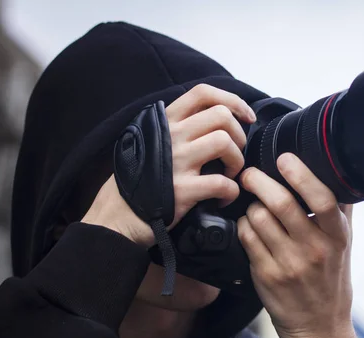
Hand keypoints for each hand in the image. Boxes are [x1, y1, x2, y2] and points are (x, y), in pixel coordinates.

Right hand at [82, 84, 255, 245]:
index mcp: (164, 122)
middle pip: (222, 116)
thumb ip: (175, 128)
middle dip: (239, 135)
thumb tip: (213, 121)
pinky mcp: (182, 190)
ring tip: (229, 175)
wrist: (116, 217)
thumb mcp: (149, 141)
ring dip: (237, 161)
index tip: (247, 117)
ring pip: (225, 143)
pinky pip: (223, 183)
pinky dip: (232, 191)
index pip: (203, 93)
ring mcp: (176, 162)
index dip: (233, 101)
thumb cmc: (138, 180)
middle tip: (234, 154)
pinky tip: (224, 198)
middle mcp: (170, 136)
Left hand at [237, 153, 356, 337]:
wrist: (318, 325)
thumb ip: (341, 211)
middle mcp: (314, 249)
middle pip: (281, 204)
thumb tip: (338, 174)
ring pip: (258, 217)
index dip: (301, 174)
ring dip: (251, 204)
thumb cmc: (330, 280)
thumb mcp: (344, 245)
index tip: (285, 159)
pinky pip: (246, 237)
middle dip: (259, 180)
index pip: (323, 198)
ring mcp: (288, 264)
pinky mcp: (266, 275)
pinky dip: (244, 224)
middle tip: (250, 173)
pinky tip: (250, 225)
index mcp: (337, 237)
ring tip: (254, 204)